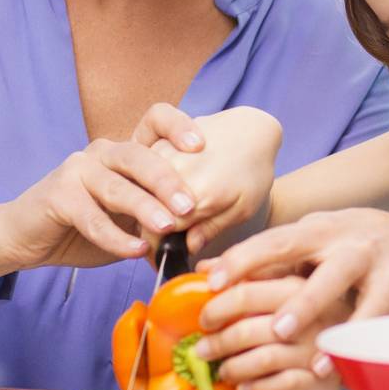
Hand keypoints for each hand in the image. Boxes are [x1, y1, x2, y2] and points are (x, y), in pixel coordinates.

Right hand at [0, 103, 205, 283]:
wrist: (25, 238)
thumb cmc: (84, 227)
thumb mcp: (128, 221)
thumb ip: (158, 218)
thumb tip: (201, 232)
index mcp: (125, 153)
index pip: (154, 121)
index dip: (178, 126)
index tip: (202, 146)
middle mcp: (103, 153)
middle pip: (139, 155)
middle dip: (167, 180)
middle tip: (190, 205)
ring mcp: (78, 170)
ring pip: (117, 186)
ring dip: (144, 207)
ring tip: (167, 226)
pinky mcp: (58, 194)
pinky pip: (91, 216)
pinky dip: (115, 236)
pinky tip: (134, 250)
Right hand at [142, 106, 283, 256]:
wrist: (251, 130)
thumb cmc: (252, 172)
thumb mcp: (243, 208)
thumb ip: (211, 229)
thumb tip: (187, 247)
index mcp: (199, 193)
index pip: (157, 232)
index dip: (157, 249)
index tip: (161, 259)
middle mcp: (175, 172)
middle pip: (143, 211)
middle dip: (149, 229)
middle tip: (164, 238)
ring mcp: (162, 153)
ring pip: (135, 189)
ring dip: (144, 204)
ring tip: (165, 213)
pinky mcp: (156, 141)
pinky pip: (138, 170)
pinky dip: (145, 184)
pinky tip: (163, 191)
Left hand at [192, 275, 352, 389]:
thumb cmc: (335, 279)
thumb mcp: (299, 263)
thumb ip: (254, 269)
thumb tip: (206, 268)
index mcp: (302, 281)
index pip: (249, 291)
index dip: (219, 305)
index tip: (203, 316)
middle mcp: (316, 305)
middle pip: (252, 328)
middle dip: (221, 341)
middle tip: (203, 347)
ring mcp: (323, 339)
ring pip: (266, 357)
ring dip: (236, 367)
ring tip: (224, 369)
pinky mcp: (331, 369)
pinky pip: (286, 383)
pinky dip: (259, 387)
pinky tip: (247, 386)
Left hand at [198, 206, 388, 345]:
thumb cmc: (336, 243)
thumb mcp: (298, 241)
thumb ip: (257, 259)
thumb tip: (203, 271)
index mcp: (321, 232)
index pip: (278, 244)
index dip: (245, 260)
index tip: (213, 283)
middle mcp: (357, 247)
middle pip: (333, 274)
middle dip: (307, 303)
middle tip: (278, 330)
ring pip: (374, 303)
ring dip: (346, 335)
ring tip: (319, 364)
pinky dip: (382, 345)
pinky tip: (361, 364)